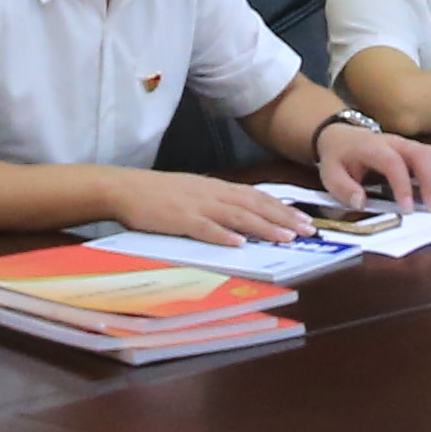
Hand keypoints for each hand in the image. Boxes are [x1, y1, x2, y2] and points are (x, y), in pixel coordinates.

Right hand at [102, 169, 311, 247]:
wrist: (124, 188)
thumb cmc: (157, 194)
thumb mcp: (193, 193)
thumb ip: (216, 204)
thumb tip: (240, 221)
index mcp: (216, 188)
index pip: (257, 197)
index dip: (282, 208)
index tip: (304, 218)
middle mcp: (212, 193)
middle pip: (254, 205)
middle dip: (283, 218)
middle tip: (307, 229)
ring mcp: (196, 206)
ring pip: (237, 216)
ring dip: (263, 227)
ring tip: (285, 238)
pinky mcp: (179, 219)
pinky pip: (205, 228)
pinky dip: (223, 235)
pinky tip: (239, 244)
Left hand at [317, 118, 430, 212]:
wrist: (341, 135)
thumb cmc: (339, 157)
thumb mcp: (330, 174)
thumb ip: (344, 189)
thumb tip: (361, 202)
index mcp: (373, 147)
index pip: (393, 163)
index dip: (403, 185)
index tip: (408, 209)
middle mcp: (396, 143)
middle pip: (422, 156)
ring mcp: (409, 145)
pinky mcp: (418, 150)